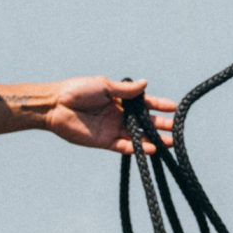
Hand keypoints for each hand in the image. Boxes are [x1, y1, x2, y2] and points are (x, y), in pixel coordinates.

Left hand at [32, 76, 175, 154]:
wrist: (56, 106)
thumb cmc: (78, 90)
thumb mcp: (104, 85)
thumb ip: (126, 90)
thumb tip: (146, 84)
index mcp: (119, 99)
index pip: (144, 103)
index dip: (158, 105)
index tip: (174, 107)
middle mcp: (118, 115)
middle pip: (144, 122)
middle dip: (160, 125)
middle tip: (176, 129)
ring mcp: (112, 129)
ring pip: (138, 136)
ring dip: (154, 139)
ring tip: (170, 142)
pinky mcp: (105, 141)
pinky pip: (125, 146)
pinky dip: (138, 148)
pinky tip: (151, 148)